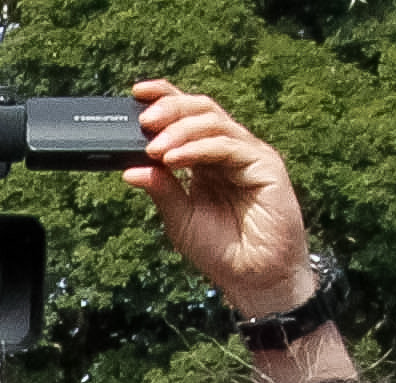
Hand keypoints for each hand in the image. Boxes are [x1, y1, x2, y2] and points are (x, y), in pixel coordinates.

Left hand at [124, 81, 315, 317]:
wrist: (255, 277)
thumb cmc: (221, 250)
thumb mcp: (180, 219)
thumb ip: (161, 190)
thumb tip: (131, 169)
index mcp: (206, 159)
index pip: (187, 116)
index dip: (165, 98)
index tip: (136, 93)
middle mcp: (228, 150)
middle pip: (201, 109)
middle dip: (170, 109)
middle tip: (144, 122)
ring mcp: (248, 155)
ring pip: (214, 122)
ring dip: (180, 131)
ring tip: (155, 149)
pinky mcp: (264, 165)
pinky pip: (229, 145)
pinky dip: (199, 148)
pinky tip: (174, 160)